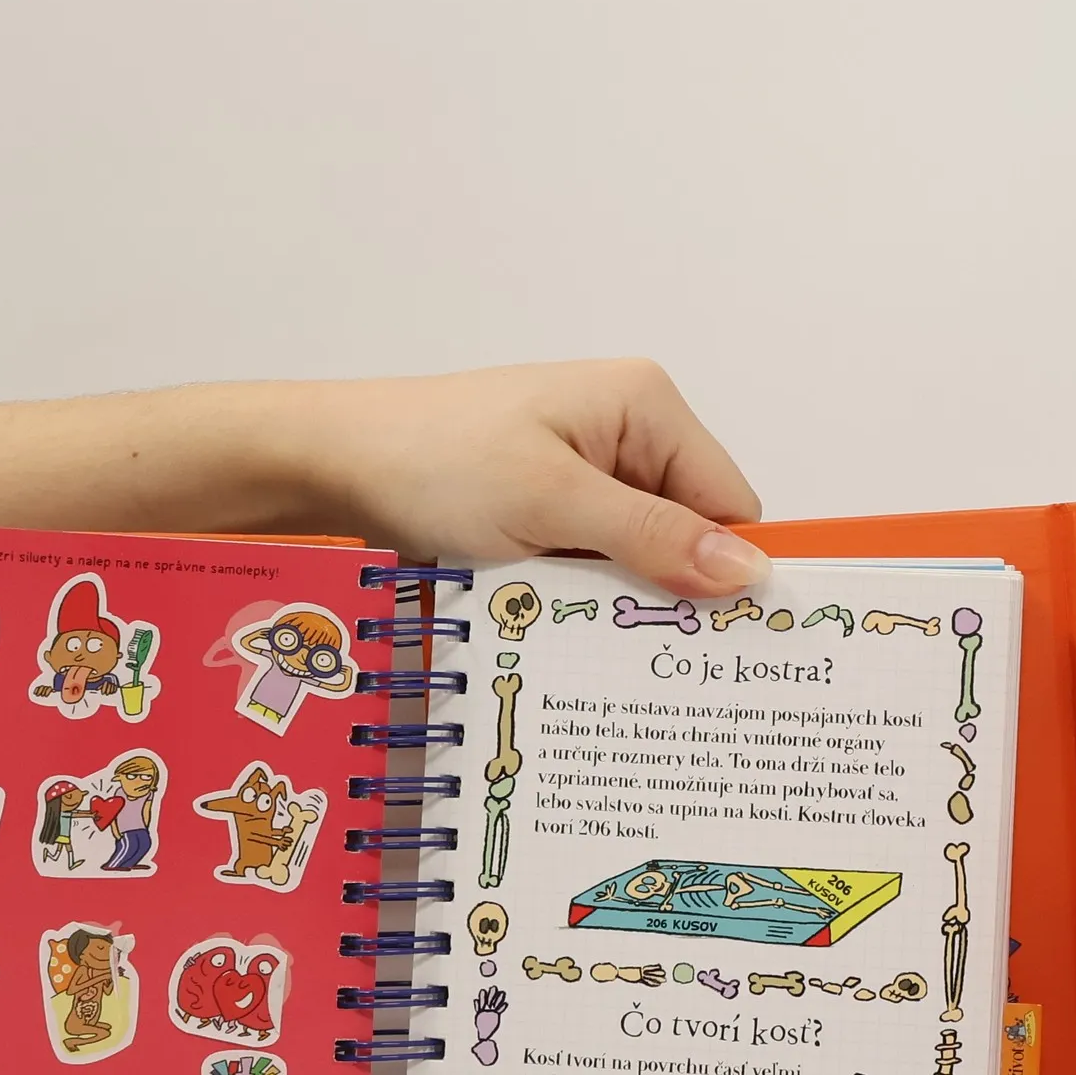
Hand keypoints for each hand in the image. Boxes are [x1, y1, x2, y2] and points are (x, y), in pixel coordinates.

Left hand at [0, 359, 767, 597]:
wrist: (327, 464)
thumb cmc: (429, 463)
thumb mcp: (551, 506)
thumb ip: (652, 539)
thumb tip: (748, 572)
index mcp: (644, 406)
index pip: (730, 505)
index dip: (731, 575)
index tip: (731, 650)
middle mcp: (624, 433)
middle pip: (689, 537)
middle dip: (671, 598)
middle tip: (654, 668)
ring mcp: (582, 473)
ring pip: (637, 562)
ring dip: (616, 607)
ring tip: (589, 649)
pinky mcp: (544, 510)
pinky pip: (589, 567)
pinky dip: (578, 602)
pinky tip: (557, 633)